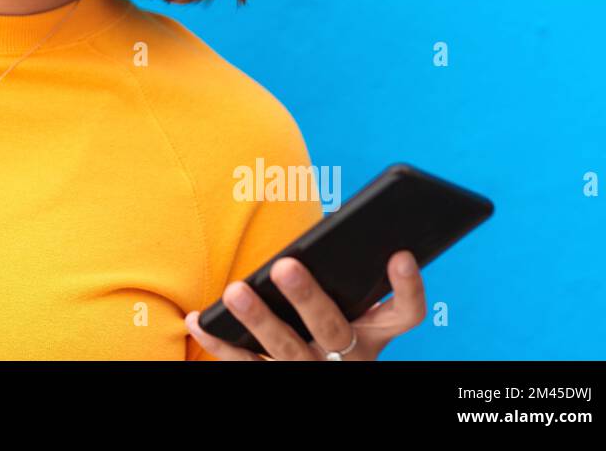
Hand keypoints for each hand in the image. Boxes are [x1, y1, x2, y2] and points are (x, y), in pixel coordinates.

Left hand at [184, 250, 425, 359]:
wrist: (325, 378)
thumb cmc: (332, 323)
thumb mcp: (351, 310)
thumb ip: (345, 277)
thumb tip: (328, 225)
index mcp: (373, 334)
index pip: (405, 315)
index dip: (408, 287)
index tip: (399, 254)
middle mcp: (347, 357)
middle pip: (332, 328)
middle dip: (308, 297)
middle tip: (285, 266)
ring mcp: (311, 371)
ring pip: (286, 349)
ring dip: (258, 319)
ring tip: (234, 291)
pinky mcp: (277, 380)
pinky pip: (246, 365)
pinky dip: (219, 342)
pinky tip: (197, 319)